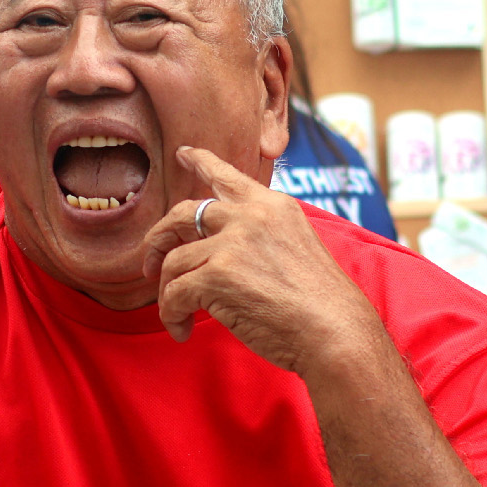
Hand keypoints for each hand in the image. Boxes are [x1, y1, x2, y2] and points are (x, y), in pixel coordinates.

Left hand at [139, 147, 387, 375]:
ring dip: (167, 291)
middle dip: (159, 237)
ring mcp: (232, 243)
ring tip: (177, 314)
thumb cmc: (321, 305)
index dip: (200, 162)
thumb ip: (259, 237)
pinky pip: (174, 292)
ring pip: (174, 260)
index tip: (183, 154)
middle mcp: (251, 216)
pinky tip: (182, 329)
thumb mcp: (295, 249)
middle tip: (150, 264)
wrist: (335, 333)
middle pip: (183, 213)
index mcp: (273, 206)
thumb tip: (215, 250)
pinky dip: (172, 314)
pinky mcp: (217, 275)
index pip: (227, 176)